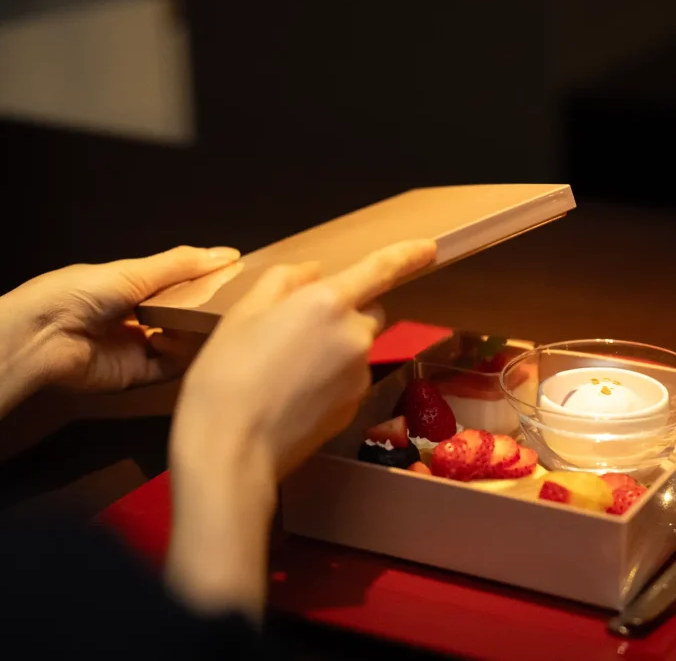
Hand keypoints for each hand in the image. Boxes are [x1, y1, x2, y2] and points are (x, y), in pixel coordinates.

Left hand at [0, 246, 239, 418]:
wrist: (44, 336)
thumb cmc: (79, 294)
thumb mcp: (135, 271)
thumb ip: (181, 265)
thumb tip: (228, 255)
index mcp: (130, 288)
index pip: (177, 285)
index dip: (204, 281)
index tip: (236, 277)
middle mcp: (135, 319)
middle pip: (181, 316)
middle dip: (204, 311)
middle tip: (236, 304)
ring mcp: (135, 348)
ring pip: (179, 344)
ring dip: (197, 336)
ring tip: (221, 324)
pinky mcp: (135, 376)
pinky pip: (169, 369)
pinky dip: (183, 359)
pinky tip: (192, 345)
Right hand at [165, 239, 436, 619]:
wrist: (232, 448)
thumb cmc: (227, 373)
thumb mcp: (244, 312)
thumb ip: (284, 282)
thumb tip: (313, 273)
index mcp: (328, 303)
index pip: (381, 270)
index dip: (407, 255)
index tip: (429, 248)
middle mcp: (356, 336)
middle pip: (368, 311)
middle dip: (345, 312)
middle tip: (298, 330)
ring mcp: (360, 375)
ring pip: (357, 348)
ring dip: (336, 349)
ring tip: (286, 370)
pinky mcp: (356, 407)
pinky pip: (350, 380)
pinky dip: (331, 380)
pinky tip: (295, 395)